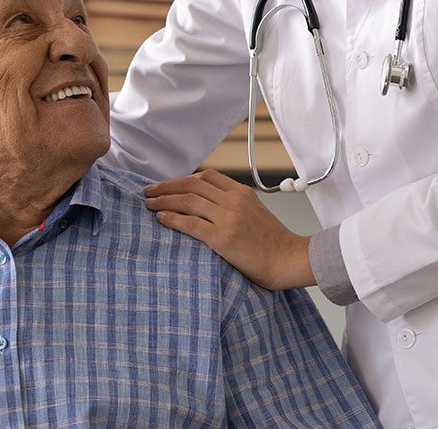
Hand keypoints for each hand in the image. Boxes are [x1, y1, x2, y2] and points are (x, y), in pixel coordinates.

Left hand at [144, 169, 315, 290]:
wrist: (289, 259)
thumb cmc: (273, 242)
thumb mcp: (256, 212)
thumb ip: (234, 204)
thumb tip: (208, 204)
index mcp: (241, 193)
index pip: (206, 177)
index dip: (182, 180)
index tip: (168, 185)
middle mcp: (233, 201)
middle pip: (191, 185)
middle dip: (166, 187)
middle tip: (148, 191)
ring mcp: (228, 218)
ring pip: (187, 201)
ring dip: (163, 201)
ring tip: (148, 205)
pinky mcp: (222, 238)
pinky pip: (190, 224)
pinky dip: (172, 219)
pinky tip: (161, 219)